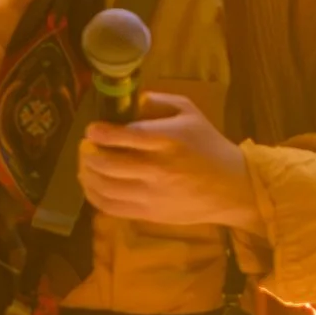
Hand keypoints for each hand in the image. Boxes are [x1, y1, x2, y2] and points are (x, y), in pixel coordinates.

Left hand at [79, 91, 262, 231]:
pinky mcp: (149, 214)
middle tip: (86, 147)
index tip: (91, 130)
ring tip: (85, 164)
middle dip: (89, 154)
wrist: (230, 187)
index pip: (126, 137)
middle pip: (109, 164)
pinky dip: (95, 196)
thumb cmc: (208, 146)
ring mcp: (151, 195)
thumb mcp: (189, 113)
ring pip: (105, 187)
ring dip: (87, 175)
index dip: (101, 133)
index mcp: (167, 140)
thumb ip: (159, 102)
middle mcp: (157, 169)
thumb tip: (130, 100)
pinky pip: (112, 208)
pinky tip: (92, 185)